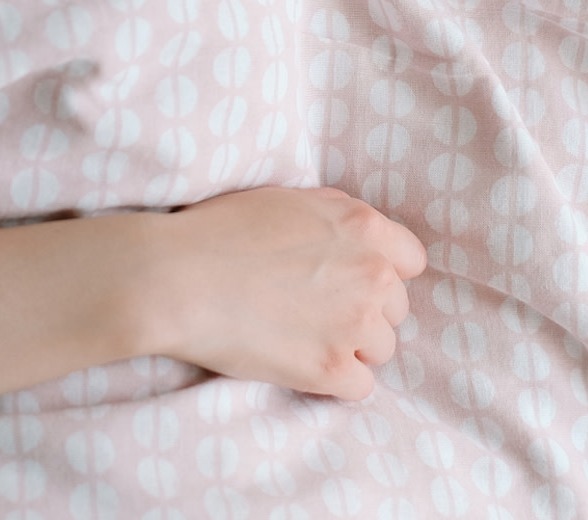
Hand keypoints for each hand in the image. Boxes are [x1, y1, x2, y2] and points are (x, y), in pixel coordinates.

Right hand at [144, 187, 426, 399]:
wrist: (178, 277)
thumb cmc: (219, 231)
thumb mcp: (288, 200)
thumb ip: (336, 217)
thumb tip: (356, 238)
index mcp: (363, 227)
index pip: (410, 260)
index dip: (380, 271)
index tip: (349, 280)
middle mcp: (371, 275)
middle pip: (395, 309)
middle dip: (362, 311)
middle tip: (313, 311)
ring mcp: (354, 325)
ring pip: (380, 349)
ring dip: (350, 348)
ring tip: (301, 338)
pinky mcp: (331, 369)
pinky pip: (360, 386)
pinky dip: (334, 381)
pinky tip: (300, 363)